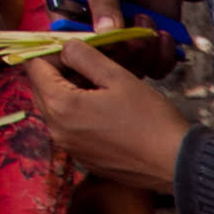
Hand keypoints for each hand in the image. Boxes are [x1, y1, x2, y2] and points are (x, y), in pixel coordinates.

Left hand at [26, 44, 192, 192]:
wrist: (178, 164)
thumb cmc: (151, 120)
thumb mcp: (118, 77)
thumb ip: (84, 56)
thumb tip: (66, 48)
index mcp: (61, 106)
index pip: (35, 67)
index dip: (53, 53)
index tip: (77, 51)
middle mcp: (57, 130)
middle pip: (41, 89)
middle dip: (60, 74)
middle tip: (91, 68)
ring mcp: (70, 148)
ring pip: (56, 110)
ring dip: (72, 95)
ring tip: (103, 91)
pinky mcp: (84, 160)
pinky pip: (72, 130)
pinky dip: (82, 117)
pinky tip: (109, 115)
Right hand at [66, 0, 193, 72]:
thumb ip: (101, 0)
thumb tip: (104, 33)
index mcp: (69, 11)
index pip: (67, 44)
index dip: (85, 51)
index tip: (105, 45)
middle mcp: (93, 32)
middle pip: (101, 63)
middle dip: (122, 52)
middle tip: (134, 35)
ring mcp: (121, 42)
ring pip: (129, 69)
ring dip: (144, 52)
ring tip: (150, 23)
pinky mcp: (148, 48)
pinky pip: (154, 69)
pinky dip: (162, 58)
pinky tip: (165, 35)